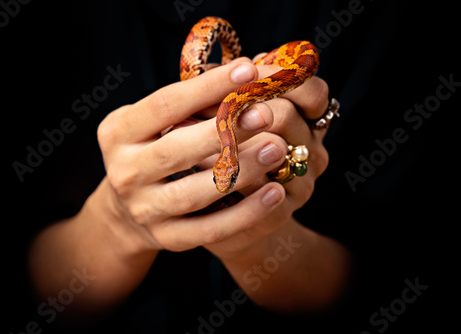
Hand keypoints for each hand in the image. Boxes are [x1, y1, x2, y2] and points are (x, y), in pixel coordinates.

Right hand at [97, 56, 328, 257]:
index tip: (248, 71)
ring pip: (195, 193)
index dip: (206, 87)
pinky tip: (275, 193)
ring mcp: (144, 209)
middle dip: (224, 130)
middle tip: (266, 113)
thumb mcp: (155, 124)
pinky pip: (209, 230)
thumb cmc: (152, 150)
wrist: (126, 210)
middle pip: (176, 151)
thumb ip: (189, 104)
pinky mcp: (166, 238)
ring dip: (240, 171)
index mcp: (118, 133)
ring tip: (277, 148)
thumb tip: (244, 78)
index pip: (164, 106)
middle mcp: (124, 172)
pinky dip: (245, 213)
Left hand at [203, 59, 329, 257]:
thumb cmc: (227, 154)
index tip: (241, 72)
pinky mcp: (282, 213)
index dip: (275, 77)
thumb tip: (208, 72)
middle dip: (237, 106)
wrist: (231, 212)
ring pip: (269, 153)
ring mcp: (302, 183)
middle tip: (199, 104)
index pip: (311, 91)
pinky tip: (202, 168)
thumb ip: (226, 93)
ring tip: (190, 135)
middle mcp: (311, 150)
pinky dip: (229, 175)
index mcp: (306, 121)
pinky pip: (258, 192)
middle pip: (285, 115)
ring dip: (226, 140)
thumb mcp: (229, 118)